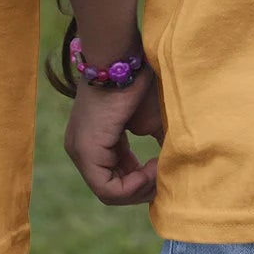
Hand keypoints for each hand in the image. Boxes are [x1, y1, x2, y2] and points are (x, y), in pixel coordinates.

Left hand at [64, 66, 164, 206]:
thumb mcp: (150, 123)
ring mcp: (79, 151)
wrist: (124, 61)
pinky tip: (152, 167)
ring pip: (109, 193)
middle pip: (112, 189)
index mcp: (94, 142)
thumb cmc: (138, 84)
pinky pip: (107, 188)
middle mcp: (81, 150)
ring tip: (159, 168)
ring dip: (140, 187)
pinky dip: (134, 185)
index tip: (162, 167)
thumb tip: (173, 171)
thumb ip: (157, 147)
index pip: (116, 178)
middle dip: (142, 188)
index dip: (141, 181)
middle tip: (164, 176)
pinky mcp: (86, 151)